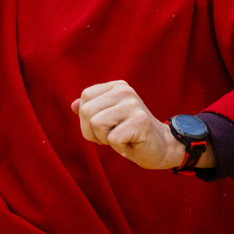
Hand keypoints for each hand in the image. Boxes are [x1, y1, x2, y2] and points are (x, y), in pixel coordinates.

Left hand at [71, 80, 187, 169]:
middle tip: (111, 136)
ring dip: (105, 139)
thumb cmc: (130, 133)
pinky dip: (118, 147)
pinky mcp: (140, 120)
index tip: (104, 127)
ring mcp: (133, 104)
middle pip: (87, 111)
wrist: (160, 147)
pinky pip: (112, 138)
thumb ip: (92, 110)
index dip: (86, 118)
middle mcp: (125, 91)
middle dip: (92, 132)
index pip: (85, 97)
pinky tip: (130, 143)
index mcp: (117, 86)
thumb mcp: (108, 119)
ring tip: (121, 138)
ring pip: (96, 123)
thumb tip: (73, 105)